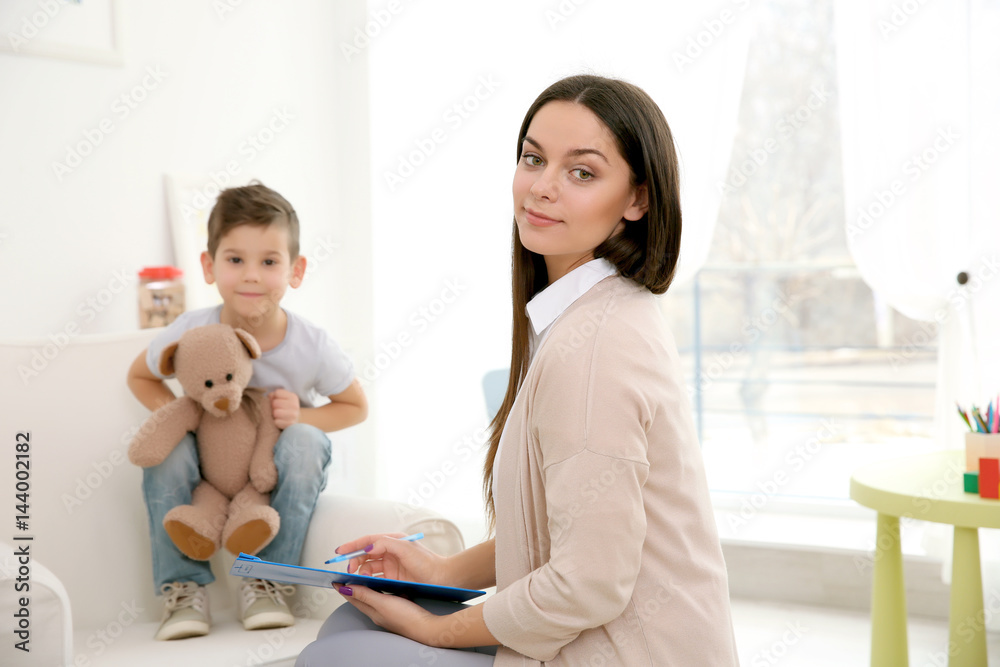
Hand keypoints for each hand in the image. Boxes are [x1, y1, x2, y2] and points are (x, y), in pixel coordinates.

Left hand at [269, 389, 299, 428]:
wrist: (294, 421)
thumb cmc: (285, 408)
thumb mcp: (282, 399)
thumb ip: (274, 395)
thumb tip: (269, 396)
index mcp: (293, 397)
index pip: (277, 393)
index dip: (274, 397)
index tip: (277, 401)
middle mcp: (295, 405)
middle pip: (275, 403)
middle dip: (273, 406)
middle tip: (277, 409)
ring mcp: (293, 415)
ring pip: (275, 412)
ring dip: (274, 415)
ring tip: (278, 415)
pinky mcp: (290, 424)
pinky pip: (276, 422)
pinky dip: (276, 422)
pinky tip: (280, 421)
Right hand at [335, 533, 449, 585]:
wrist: (443, 579)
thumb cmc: (427, 562)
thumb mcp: (406, 548)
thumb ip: (385, 544)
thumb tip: (367, 547)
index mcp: (393, 541)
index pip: (368, 541)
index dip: (352, 546)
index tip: (339, 552)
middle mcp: (390, 552)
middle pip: (365, 554)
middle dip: (354, 560)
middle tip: (348, 569)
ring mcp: (391, 566)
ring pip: (369, 567)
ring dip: (360, 572)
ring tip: (356, 578)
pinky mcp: (393, 578)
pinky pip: (375, 578)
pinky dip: (367, 581)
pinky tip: (363, 584)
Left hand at [337, 584, 437, 643]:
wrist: (427, 627)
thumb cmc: (406, 617)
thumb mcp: (383, 603)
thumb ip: (365, 595)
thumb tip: (345, 589)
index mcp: (372, 610)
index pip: (353, 597)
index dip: (343, 587)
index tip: (334, 579)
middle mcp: (378, 611)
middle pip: (361, 597)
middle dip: (353, 586)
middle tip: (346, 576)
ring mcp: (388, 610)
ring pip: (373, 596)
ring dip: (367, 586)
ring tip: (362, 577)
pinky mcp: (398, 608)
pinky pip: (386, 596)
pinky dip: (382, 588)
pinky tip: (386, 584)